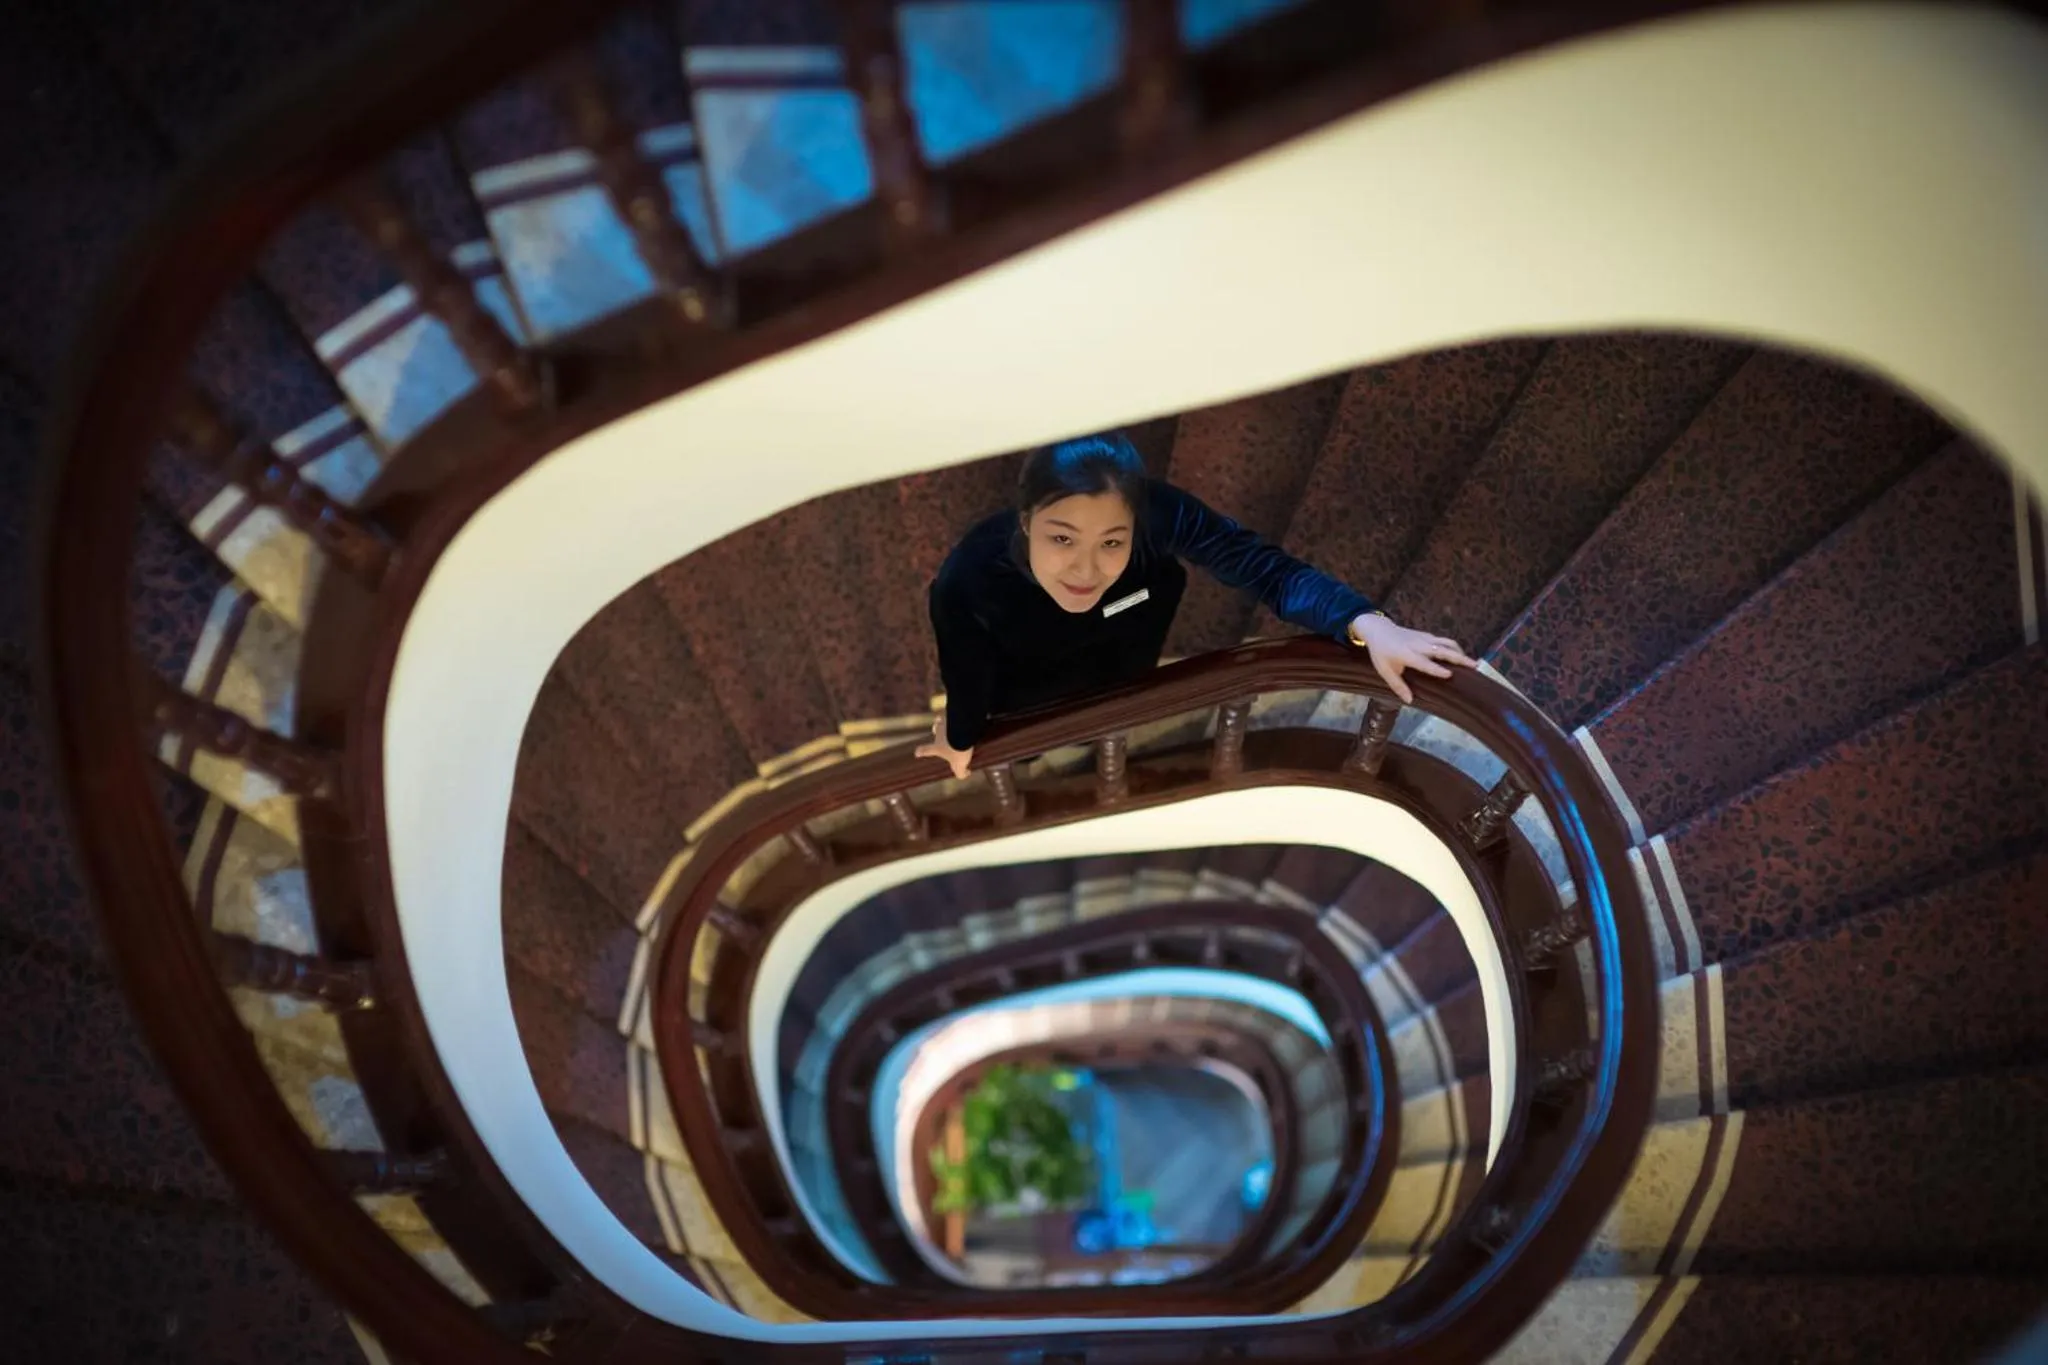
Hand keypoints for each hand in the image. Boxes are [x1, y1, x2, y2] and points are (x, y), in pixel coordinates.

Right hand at [915, 713, 974, 779]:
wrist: (962, 733)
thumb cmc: (958, 750)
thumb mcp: (959, 765)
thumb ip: (961, 773)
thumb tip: (966, 773)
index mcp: (937, 746)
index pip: (927, 750)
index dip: (922, 751)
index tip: (917, 753)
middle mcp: (939, 733)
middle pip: (935, 728)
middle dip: (936, 728)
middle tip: (938, 728)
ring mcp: (946, 722)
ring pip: (943, 718)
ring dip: (947, 719)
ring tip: (956, 720)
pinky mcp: (954, 713)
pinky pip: (954, 710)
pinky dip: (958, 712)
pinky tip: (965, 713)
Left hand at [1350, 613, 1477, 703]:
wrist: (1378, 629)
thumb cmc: (1381, 653)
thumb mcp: (1384, 671)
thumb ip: (1397, 686)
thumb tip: (1410, 701)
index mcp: (1406, 654)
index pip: (1424, 663)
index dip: (1437, 669)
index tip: (1450, 675)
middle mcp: (1418, 645)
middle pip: (1442, 650)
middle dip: (1459, 658)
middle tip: (1474, 666)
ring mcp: (1424, 638)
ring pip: (1446, 643)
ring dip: (1460, 652)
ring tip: (1472, 663)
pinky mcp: (1427, 635)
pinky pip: (1444, 641)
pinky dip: (1454, 648)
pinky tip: (1460, 657)